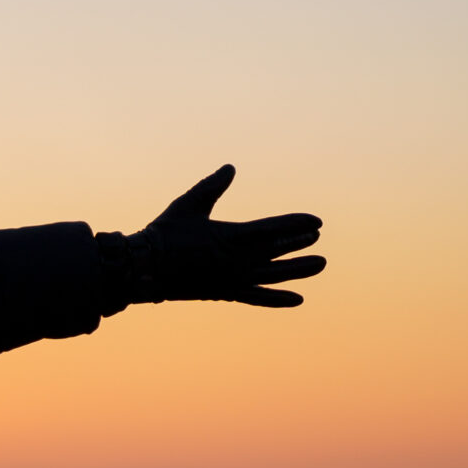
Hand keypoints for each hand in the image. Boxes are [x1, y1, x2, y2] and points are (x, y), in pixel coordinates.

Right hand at [107, 165, 324, 307]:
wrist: (146, 268)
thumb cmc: (166, 233)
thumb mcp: (189, 204)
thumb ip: (212, 186)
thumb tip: (230, 167)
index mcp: (232, 237)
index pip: (274, 230)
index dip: (297, 224)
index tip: (316, 221)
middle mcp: (239, 261)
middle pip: (278, 251)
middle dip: (299, 243)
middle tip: (317, 236)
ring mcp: (235, 280)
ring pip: (275, 276)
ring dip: (299, 270)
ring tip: (320, 264)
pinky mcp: (227, 293)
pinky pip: (259, 298)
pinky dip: (278, 299)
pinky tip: (298, 300)